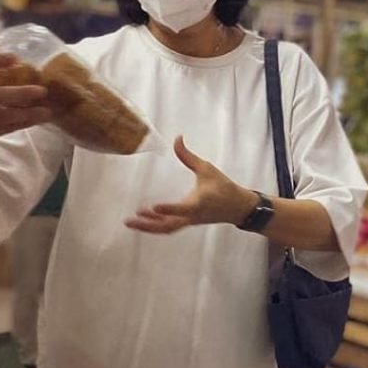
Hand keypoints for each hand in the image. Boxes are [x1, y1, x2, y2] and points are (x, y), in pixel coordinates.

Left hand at [126, 136, 257, 234]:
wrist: (238, 207)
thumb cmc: (224, 188)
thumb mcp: (207, 169)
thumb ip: (188, 156)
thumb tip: (177, 139)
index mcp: (198, 203)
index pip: (182, 208)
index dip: (168, 208)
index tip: (153, 207)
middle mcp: (191, 216)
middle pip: (167, 225)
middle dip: (148, 225)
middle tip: (129, 220)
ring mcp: (189, 221)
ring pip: (166, 229)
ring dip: (149, 227)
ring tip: (132, 221)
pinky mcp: (188, 222)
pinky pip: (170, 227)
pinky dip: (156, 225)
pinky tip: (145, 218)